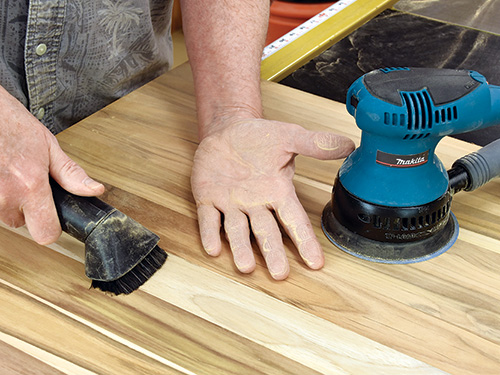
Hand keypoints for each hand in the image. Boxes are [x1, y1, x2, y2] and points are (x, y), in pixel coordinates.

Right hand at [0, 86, 104, 243]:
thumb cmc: (10, 123)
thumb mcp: (48, 146)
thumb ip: (71, 174)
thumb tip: (94, 190)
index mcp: (30, 186)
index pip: (46, 233)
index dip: (52, 227)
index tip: (53, 217)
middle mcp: (5, 196)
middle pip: (24, 224)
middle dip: (29, 209)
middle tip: (28, 184)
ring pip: (5, 215)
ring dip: (10, 201)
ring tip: (11, 175)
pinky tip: (1, 176)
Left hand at [191, 118, 354, 279]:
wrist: (226, 131)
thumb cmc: (258, 137)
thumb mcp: (289, 137)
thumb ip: (316, 144)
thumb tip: (349, 145)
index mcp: (276, 192)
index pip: (294, 220)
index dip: (305, 240)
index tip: (316, 262)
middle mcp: (255, 204)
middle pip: (266, 232)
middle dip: (273, 252)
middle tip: (280, 274)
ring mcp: (231, 204)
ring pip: (237, 229)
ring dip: (241, 248)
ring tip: (246, 267)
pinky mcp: (208, 199)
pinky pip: (209, 218)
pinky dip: (210, 233)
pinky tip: (213, 248)